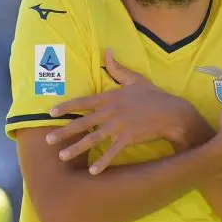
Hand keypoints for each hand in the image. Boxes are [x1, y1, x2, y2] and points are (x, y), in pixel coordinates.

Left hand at [46, 49, 196, 174]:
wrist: (172, 112)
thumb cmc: (153, 96)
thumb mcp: (135, 79)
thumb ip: (118, 67)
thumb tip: (107, 51)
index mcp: (111, 97)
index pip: (84, 102)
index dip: (67, 107)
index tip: (51, 113)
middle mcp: (112, 111)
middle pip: (83, 122)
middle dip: (64, 131)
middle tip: (48, 140)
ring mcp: (119, 125)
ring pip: (93, 138)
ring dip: (77, 148)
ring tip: (62, 156)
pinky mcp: (129, 137)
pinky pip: (112, 151)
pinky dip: (102, 161)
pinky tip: (93, 171)